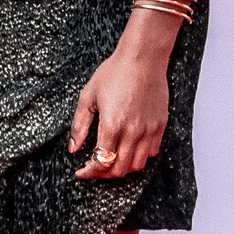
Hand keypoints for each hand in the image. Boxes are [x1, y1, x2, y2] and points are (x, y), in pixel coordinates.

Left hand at [69, 42, 169, 179]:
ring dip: (122, 168)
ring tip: (110, 162)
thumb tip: (73, 148)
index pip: (101, 162)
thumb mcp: (88, 97)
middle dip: (104, 174)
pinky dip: (139, 157)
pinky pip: (152, 152)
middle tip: (93, 169)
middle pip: (119, 169)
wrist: (142, 59)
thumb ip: (80, 125)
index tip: (81, 172)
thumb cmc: (114, 73)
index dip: (89, 172)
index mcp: (112, 125)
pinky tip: (128, 150)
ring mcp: (149, 130)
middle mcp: (133, 132)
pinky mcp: (160, 125)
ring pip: (137, 165)